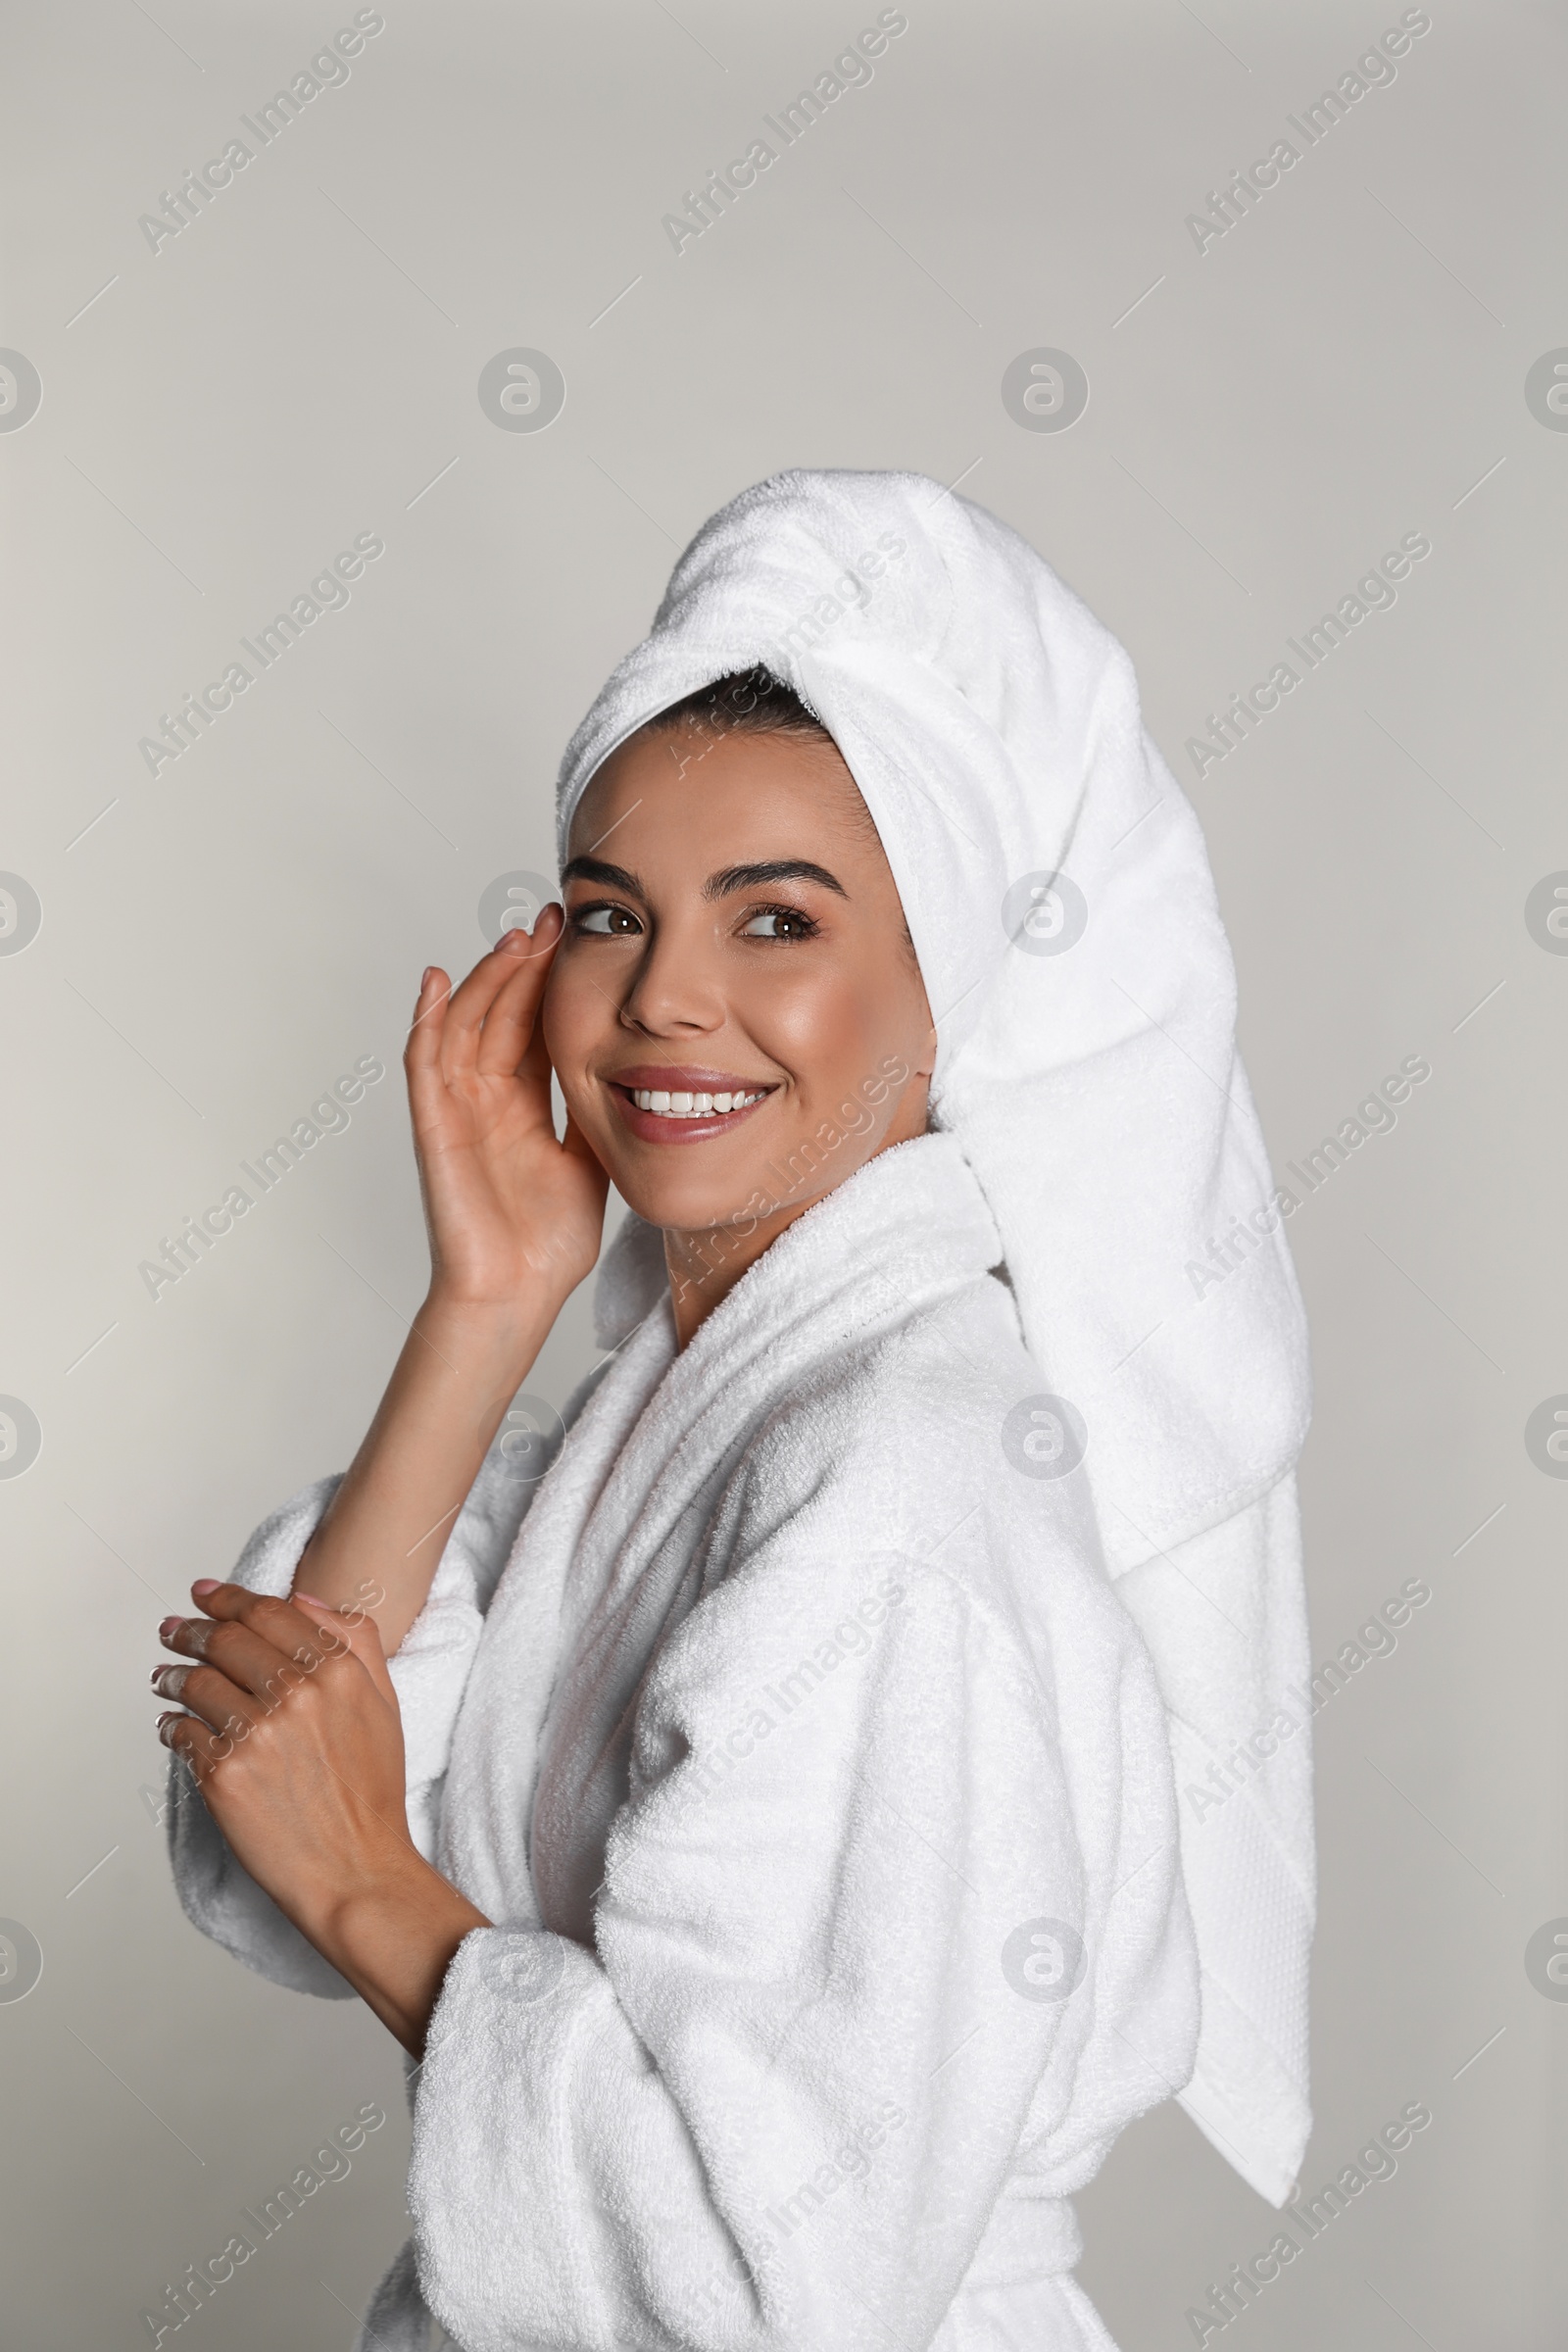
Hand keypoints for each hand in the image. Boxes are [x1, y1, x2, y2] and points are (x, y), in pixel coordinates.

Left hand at [155, 1579, 410, 1928]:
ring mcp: (257, 1734)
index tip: (205, 1595)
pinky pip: (182, 1733)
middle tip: (174, 1629)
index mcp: (337, 1670)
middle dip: (192, 1630)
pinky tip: (170, 1725)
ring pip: (196, 1682)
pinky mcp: (225, 1775)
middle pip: (225, 1640)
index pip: (268, 1612)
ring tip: (164, 1677)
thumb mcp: (384, 1702)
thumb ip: (355, 1640)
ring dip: (172, 1674)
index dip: (227, 1598)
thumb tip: (303, 1598)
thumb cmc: (371, 1792)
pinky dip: (170, 1725)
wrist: (357, 1869)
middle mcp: (296, 1694)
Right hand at [409, 907, 608, 1312]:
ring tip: (514, 938)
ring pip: (464, 1027)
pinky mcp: (434, 1128)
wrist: (518, 1293)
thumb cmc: (548, 1242)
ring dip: (485, 980)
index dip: (549, 981)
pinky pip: (424, 1065)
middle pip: (499, 1015)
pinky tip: (438, 981)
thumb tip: (636, 1067)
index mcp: (523, 1105)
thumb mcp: (593, 1158)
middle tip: (549, 918)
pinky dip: (427, 1021)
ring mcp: (457, 1111)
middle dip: (522, 965)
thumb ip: (597, 1111)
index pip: (533, 1025)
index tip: (576, 934)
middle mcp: (486, 1100)